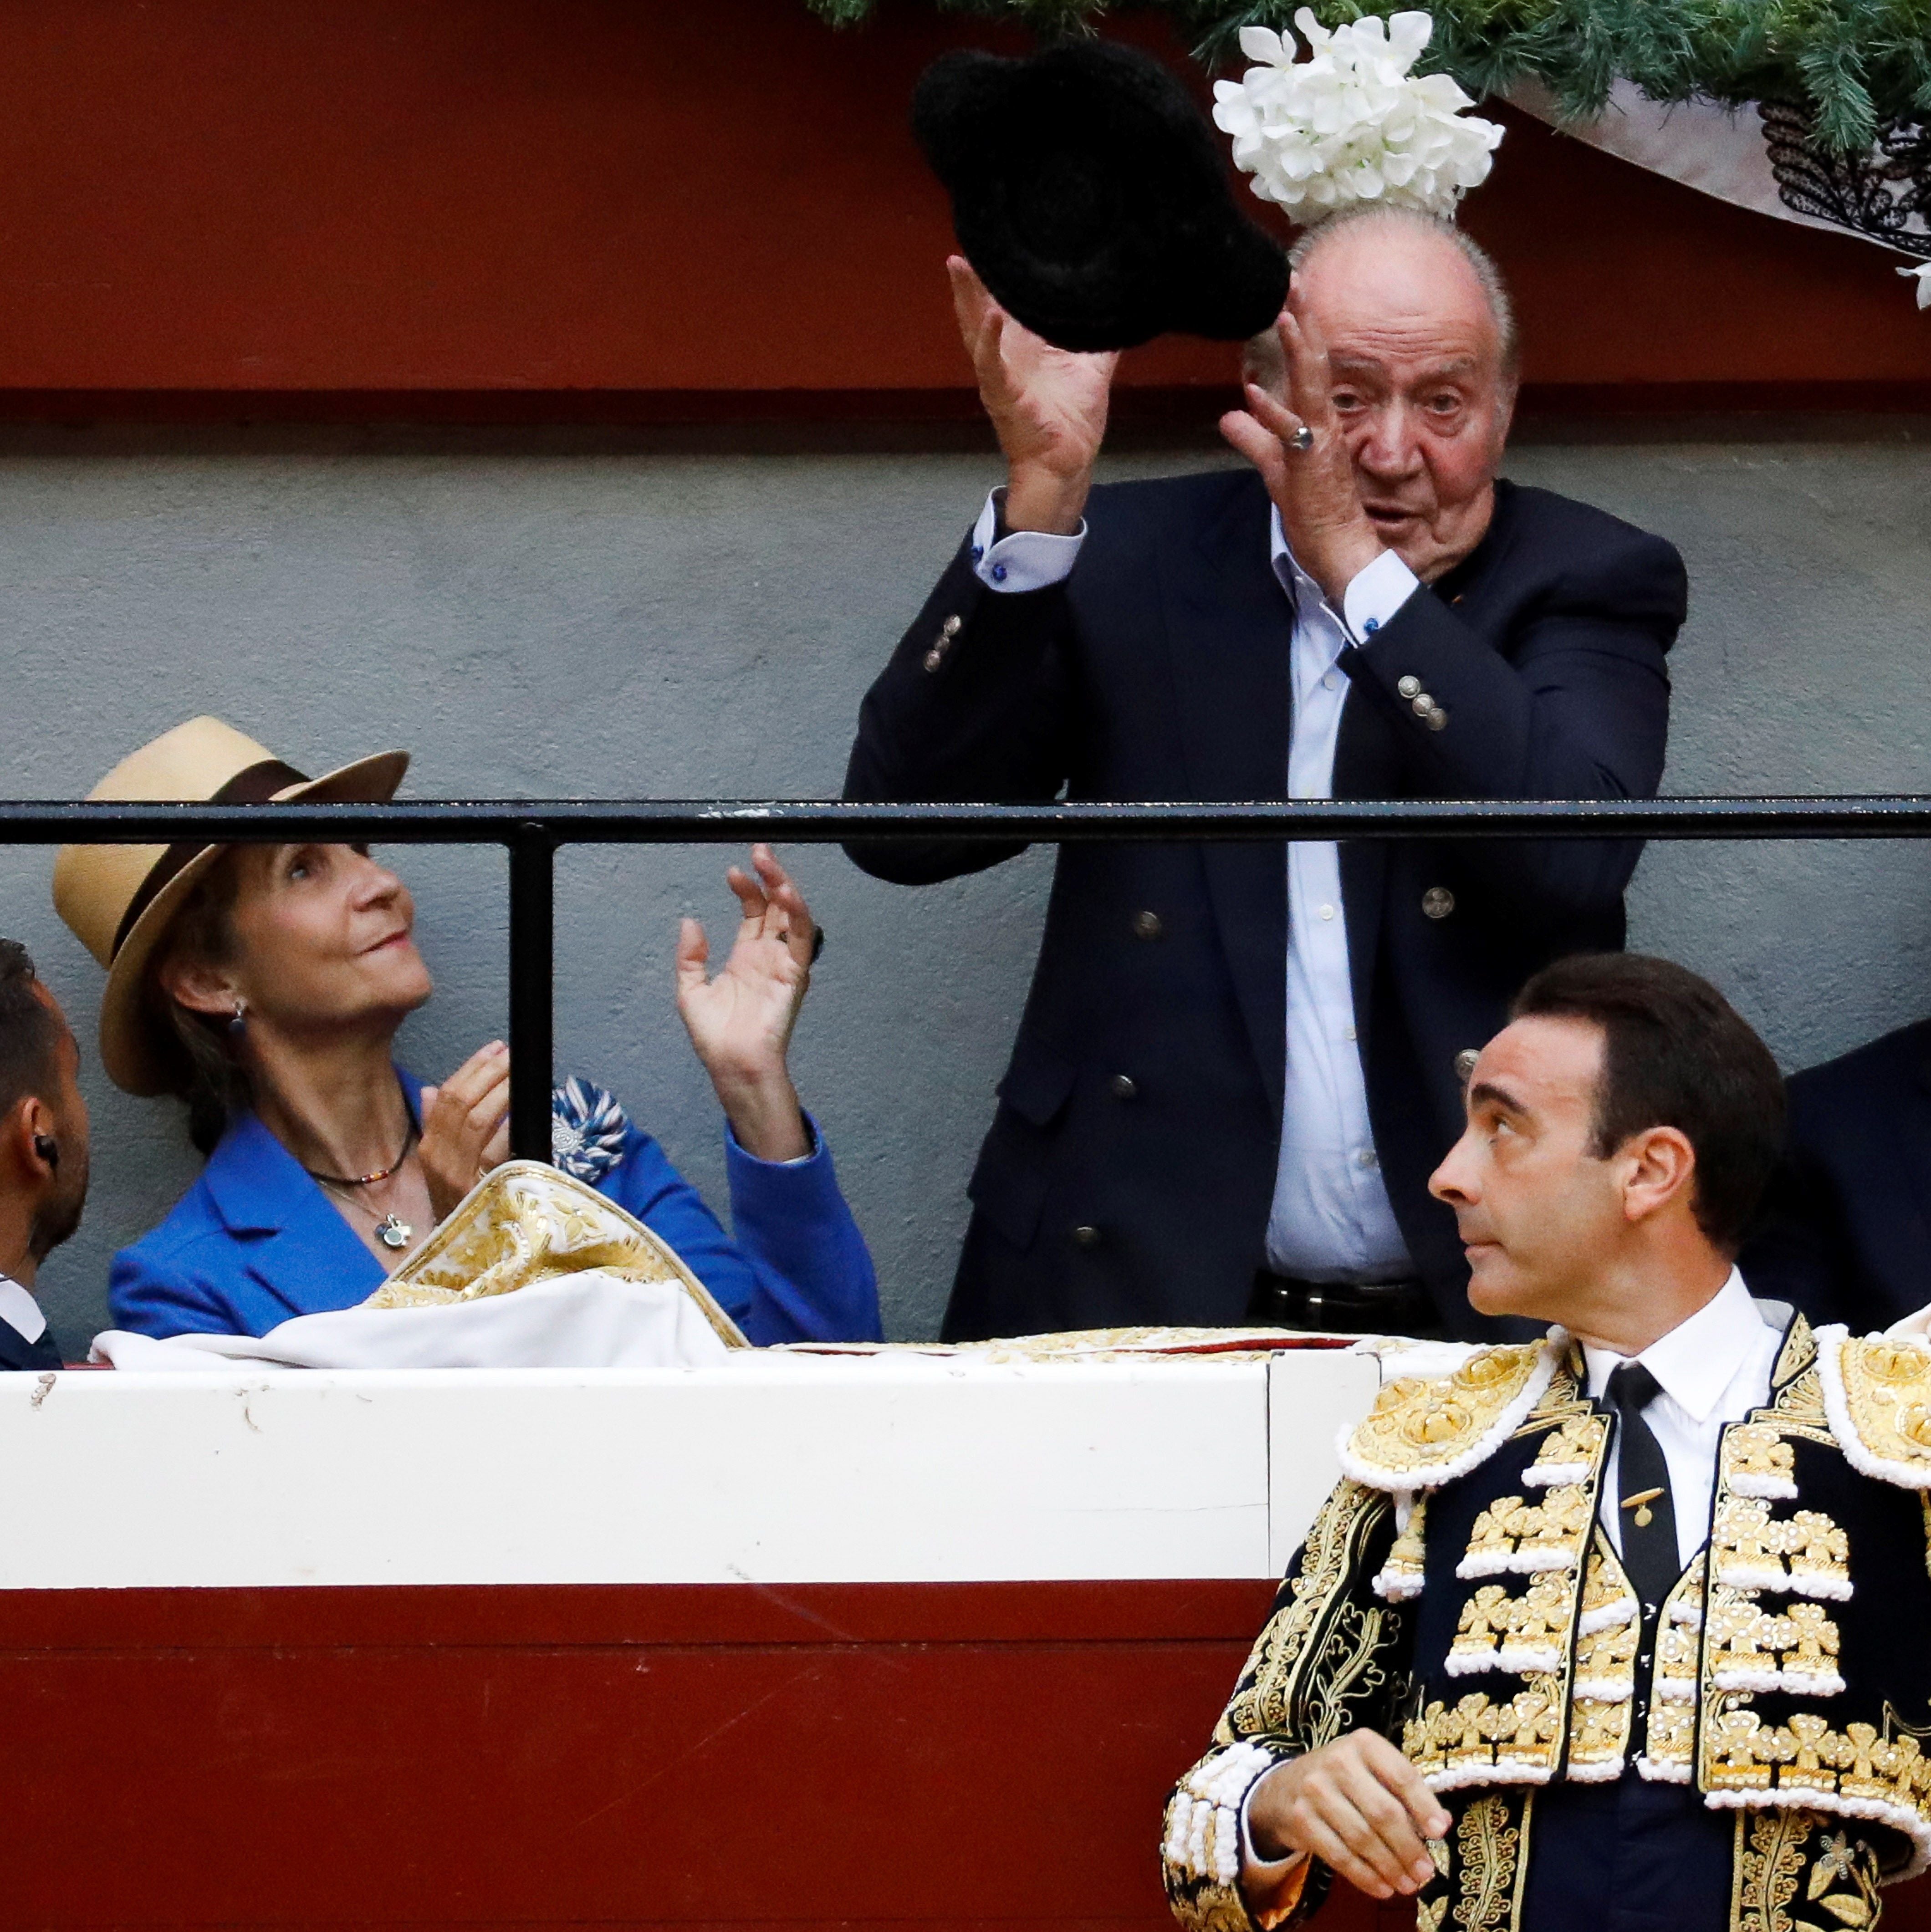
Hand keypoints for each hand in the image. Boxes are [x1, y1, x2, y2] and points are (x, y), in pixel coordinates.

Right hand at [418, 1040, 510, 1220]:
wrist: (463, 1254)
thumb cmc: (462, 1203)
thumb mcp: (444, 1166)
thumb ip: (438, 1127)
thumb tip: (433, 1089)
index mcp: (430, 1147)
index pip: (446, 1097)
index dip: (471, 1069)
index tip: (494, 1048)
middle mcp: (438, 1158)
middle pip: (461, 1103)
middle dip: (488, 1074)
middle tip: (512, 1055)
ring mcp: (456, 1175)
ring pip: (478, 1121)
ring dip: (501, 1093)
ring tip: (519, 1075)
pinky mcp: (477, 1190)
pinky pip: (494, 1151)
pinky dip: (508, 1129)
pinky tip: (522, 1113)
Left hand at [675, 845, 813, 1162]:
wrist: (731, 1063)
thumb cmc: (715, 1036)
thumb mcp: (690, 990)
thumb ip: (690, 956)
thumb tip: (689, 921)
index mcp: (746, 957)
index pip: (753, 912)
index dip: (746, 889)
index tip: (733, 872)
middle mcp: (768, 956)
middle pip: (775, 907)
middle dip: (769, 877)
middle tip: (760, 851)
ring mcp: (783, 963)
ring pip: (792, 916)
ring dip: (785, 888)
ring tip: (771, 864)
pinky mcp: (794, 974)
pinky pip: (802, 939)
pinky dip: (797, 914)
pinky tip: (786, 893)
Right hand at [948, 255, 1118, 534]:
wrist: (1068, 464)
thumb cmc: (1072, 423)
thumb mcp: (1091, 371)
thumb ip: (1102, 342)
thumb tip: (1122, 314)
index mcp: (1024, 351)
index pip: (1006, 306)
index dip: (998, 279)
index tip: (997, 245)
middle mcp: (1007, 360)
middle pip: (981, 312)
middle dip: (971, 281)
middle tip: (964, 245)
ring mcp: (1001, 378)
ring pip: (976, 332)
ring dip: (966, 300)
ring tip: (959, 267)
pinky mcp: (1005, 397)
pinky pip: (992, 366)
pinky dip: (990, 341)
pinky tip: (991, 316)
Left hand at [1220, 295, 1383, 607]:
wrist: (1341, 550)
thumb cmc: (1317, 514)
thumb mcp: (1276, 469)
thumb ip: (1255, 439)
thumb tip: (1230, 415)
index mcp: (1312, 421)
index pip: (1304, 365)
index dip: (1295, 330)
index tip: (1285, 294)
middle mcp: (1320, 422)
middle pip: (1311, 361)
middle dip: (1300, 319)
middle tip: (1291, 276)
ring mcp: (1320, 438)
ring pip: (1310, 381)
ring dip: (1297, 345)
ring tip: (1284, 308)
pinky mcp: (1315, 460)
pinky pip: (1298, 423)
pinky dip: (1280, 399)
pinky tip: (1261, 377)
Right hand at [1244, 1732, 1447, 1902]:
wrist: (1284, 1787)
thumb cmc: (1342, 1779)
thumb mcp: (1371, 1770)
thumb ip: (1403, 1792)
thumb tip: (1441, 1824)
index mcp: (1363, 1743)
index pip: (1401, 1775)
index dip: (1423, 1805)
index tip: (1439, 1832)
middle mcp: (1338, 1761)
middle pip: (1383, 1811)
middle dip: (1409, 1847)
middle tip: (1426, 1872)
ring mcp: (1315, 1790)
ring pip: (1362, 1837)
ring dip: (1390, 1867)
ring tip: (1409, 1885)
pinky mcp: (1301, 1819)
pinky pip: (1339, 1855)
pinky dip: (1365, 1877)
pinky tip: (1383, 1888)